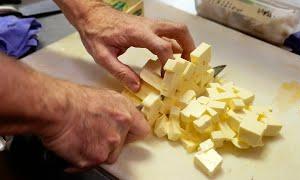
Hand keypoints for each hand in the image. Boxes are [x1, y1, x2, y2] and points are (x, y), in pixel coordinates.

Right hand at [39, 83, 149, 171]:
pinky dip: (80, 159)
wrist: (55, 108)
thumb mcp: (105, 96)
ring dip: (95, 151)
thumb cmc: (73, 99)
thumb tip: (120, 118)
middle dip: (109, 143)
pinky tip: (73, 146)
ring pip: (106, 156)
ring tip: (82, 138)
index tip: (129, 135)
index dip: (133, 133)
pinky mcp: (92, 160)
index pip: (142, 130)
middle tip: (94, 133)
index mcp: (125, 114)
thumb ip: (118, 110)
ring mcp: (106, 148)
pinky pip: (89, 164)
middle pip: (121, 146)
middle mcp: (119, 132)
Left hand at [76, 4, 194, 91]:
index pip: (163, 46)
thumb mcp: (103, 56)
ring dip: (185, 44)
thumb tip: (138, 87)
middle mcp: (148, 26)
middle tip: (189, 65)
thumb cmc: (95, 33)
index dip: (169, 64)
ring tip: (184, 63)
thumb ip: (120, 72)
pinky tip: (171, 58)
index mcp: (138, 33)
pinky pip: (168, 33)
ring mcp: (150, 24)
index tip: (167, 78)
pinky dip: (175, 43)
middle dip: (189, 47)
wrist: (92, 15)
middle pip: (179, 30)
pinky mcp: (148, 26)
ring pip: (176, 29)